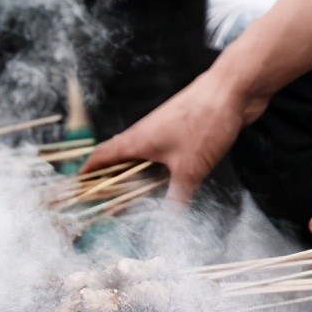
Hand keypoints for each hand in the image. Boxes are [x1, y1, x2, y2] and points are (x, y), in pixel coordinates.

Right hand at [82, 71, 267, 202]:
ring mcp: (163, 130)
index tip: (78, 189)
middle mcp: (145, 134)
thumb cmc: (205, 122)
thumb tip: (168, 222)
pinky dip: (158, 170)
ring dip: (136, 177)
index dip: (87, 173)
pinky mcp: (182, 130)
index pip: (101, 157)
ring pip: (142, 158)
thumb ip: (177, 197)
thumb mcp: (190, 169)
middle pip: (119, 160)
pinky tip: (169, 184)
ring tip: (135, 201)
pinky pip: (163, 154)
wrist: (233, 90)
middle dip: (111, 182)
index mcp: (136, 141)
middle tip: (107, 205)